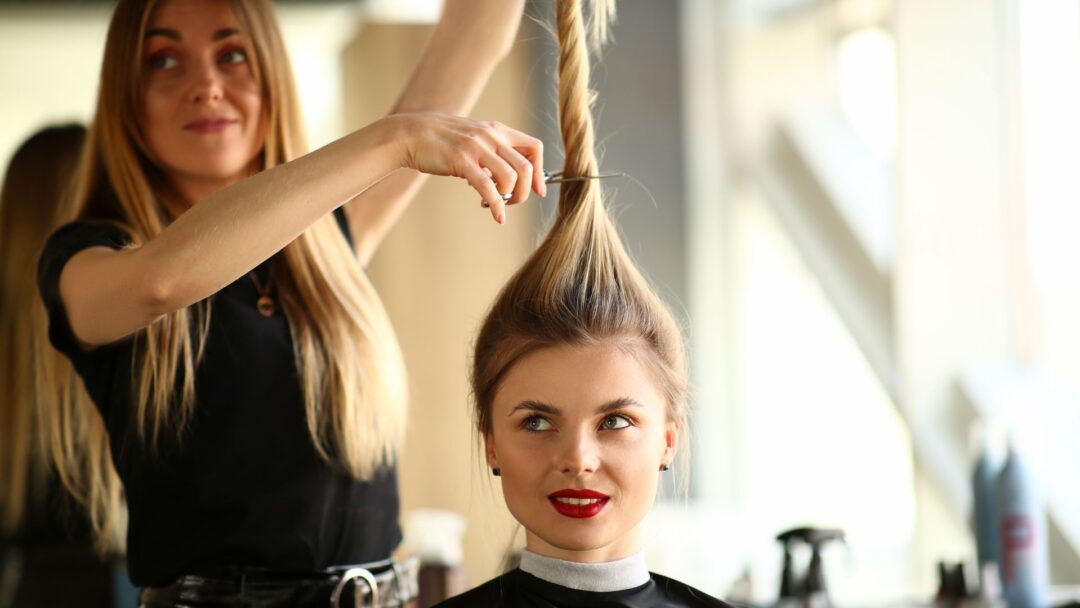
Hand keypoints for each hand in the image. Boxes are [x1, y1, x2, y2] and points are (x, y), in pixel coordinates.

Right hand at [387, 112, 545, 223]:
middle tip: (510, 202)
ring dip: (508, 198)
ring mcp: (477, 147)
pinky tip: (496, 216)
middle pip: (526, 167)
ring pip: (511, 177)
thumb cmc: (440, 140)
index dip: (540, 172)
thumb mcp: (473, 138)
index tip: (537, 190)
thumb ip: (491, 153)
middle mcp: (491, 136)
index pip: (534, 148)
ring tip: (494, 205)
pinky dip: (496, 206)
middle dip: (524, 192)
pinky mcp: (462, 160)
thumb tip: (506, 177)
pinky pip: (487, 187)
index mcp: (497, 130)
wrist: (410, 134)